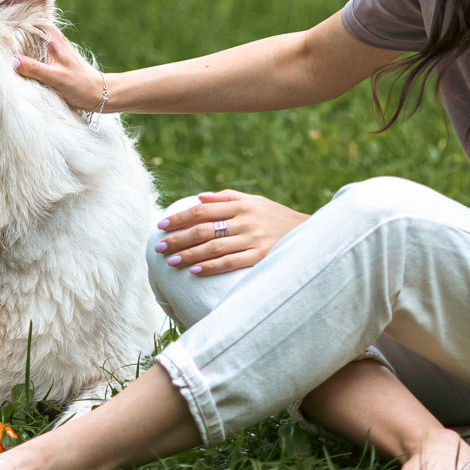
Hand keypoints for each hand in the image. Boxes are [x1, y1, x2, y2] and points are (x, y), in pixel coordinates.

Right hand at [12, 24, 107, 111]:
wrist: (98, 94)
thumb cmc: (80, 85)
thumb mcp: (55, 78)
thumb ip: (33, 68)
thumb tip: (11, 61)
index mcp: (52, 36)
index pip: (26, 24)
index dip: (9, 26)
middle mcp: (50, 38)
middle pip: (23, 33)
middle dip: (9, 38)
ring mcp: (50, 48)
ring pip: (25, 44)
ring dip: (14, 49)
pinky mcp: (49, 59)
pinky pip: (30, 54)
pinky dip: (22, 58)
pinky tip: (11, 64)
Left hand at [154, 190, 307, 276]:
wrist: (310, 234)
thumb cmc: (275, 217)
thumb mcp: (255, 201)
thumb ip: (227, 198)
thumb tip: (199, 198)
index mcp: (241, 205)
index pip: (203, 210)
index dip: (180, 218)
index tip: (161, 225)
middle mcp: (245, 220)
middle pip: (204, 229)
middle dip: (179, 238)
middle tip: (160, 247)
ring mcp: (253, 239)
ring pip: (214, 247)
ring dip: (191, 254)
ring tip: (172, 261)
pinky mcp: (261, 257)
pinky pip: (231, 263)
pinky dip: (212, 267)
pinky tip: (195, 271)